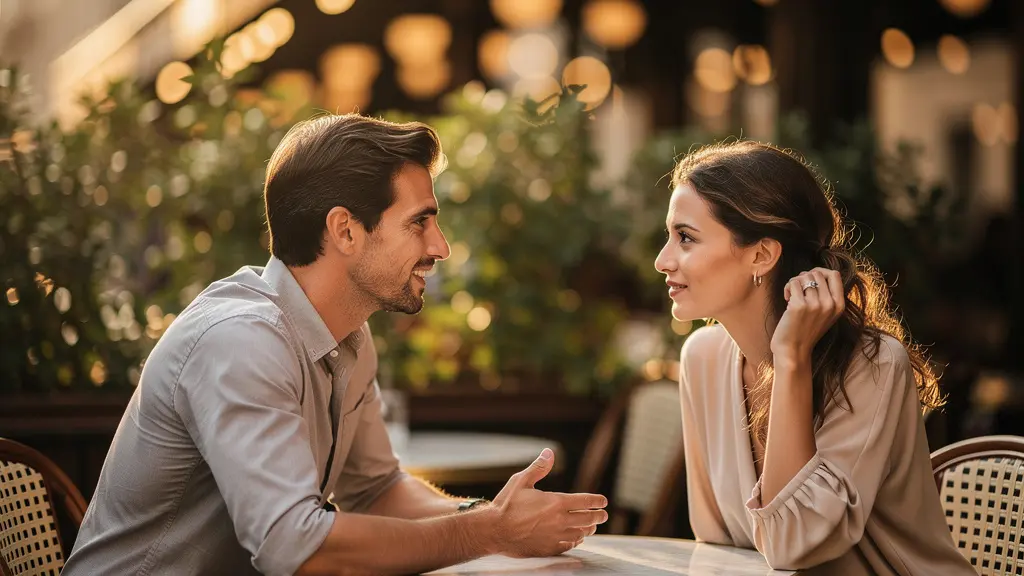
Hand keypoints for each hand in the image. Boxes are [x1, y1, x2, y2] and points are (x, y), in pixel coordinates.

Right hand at [491, 448, 607, 557]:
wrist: (493, 531)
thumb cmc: (506, 504)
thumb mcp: (521, 481)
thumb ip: (539, 467)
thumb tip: (550, 451)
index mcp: (556, 502)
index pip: (585, 501)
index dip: (597, 501)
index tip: (603, 501)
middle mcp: (559, 520)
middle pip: (588, 519)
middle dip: (598, 516)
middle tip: (603, 515)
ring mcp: (555, 536)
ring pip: (581, 533)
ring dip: (589, 529)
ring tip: (592, 526)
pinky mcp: (549, 548)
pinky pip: (569, 545)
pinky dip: (576, 541)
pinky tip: (576, 539)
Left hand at [770, 267, 844, 363]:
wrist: (793, 350)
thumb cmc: (806, 330)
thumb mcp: (826, 314)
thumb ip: (827, 296)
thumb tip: (816, 273)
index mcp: (839, 305)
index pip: (835, 274)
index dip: (820, 272)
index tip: (810, 280)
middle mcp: (829, 304)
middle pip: (817, 274)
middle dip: (804, 277)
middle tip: (798, 290)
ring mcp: (815, 305)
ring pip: (804, 277)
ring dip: (795, 282)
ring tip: (792, 295)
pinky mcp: (799, 306)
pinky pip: (793, 283)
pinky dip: (787, 288)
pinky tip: (787, 299)